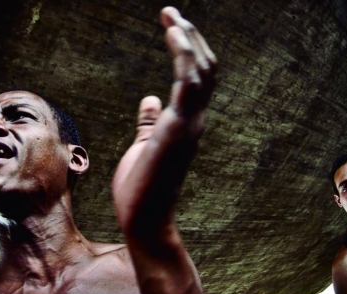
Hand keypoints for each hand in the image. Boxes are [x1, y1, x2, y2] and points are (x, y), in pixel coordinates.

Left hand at [112, 7, 216, 240]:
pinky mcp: (179, 128)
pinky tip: (172, 35)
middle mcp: (194, 120)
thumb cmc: (141, 189)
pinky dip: (184, 55)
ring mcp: (190, 124)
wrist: (144, 221)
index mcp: (186, 123)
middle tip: (171, 14)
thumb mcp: (144, 145)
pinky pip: (189, 83)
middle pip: (204, 69)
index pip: (196, 79)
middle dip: (190, 38)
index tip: (172, 27)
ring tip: (171, 16)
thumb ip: (149, 122)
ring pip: (201, 71)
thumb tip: (149, 99)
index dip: (188, 51)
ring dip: (187, 40)